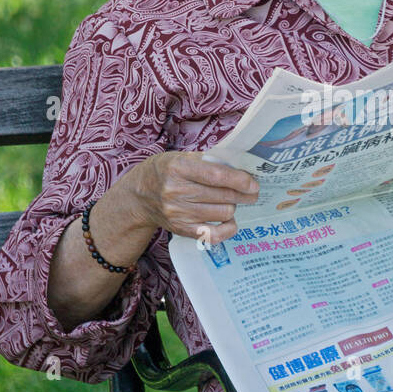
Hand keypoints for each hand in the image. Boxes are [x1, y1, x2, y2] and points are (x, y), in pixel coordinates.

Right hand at [126, 151, 259, 243]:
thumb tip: (241, 169)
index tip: (253, 183)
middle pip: (223, 196)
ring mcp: (178, 213)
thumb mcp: (181, 157)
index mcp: (177, 168)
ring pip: (223, 213)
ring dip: (233, 207)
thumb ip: (208, 161)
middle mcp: (176, 191)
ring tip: (231, 201)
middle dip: (244, 194)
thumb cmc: (165, 171)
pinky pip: (214, 234)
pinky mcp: (181, 229)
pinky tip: (229, 221)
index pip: (216, 176)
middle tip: (253, 192)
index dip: (239, 180)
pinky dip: (228, 228)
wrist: (139, 196)